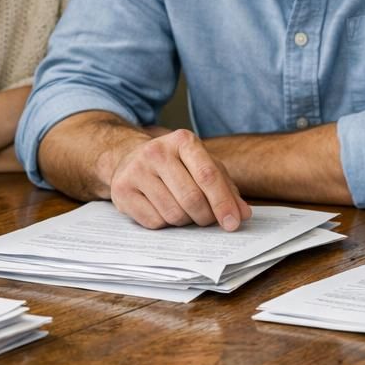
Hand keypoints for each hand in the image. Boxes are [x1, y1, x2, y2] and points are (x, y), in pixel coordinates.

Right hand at [108, 129, 252, 230]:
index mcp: (183, 140)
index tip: (233, 223)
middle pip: (192, 198)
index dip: (223, 203)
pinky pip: (154, 222)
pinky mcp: (122, 190)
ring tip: (183, 211)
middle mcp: (157, 151)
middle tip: (207, 220)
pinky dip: (165, 224)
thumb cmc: (175, 165)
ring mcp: (136, 170)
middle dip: (205, 217)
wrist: (129, 158)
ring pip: (173, 213)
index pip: (208, 175)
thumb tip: (242, 214)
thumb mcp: (202, 166)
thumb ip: (225, 187)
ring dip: (185, 221)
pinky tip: (162, 210)